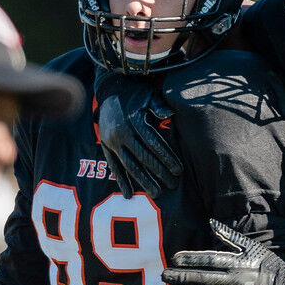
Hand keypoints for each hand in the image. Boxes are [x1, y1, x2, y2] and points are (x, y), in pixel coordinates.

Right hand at [94, 68, 182, 198]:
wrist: (110, 89)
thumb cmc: (136, 93)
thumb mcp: (148, 95)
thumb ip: (158, 106)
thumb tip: (169, 115)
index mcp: (135, 121)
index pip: (154, 144)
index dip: (167, 158)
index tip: (178, 171)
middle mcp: (122, 133)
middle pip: (143, 157)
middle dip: (159, 173)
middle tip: (172, 185)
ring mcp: (112, 141)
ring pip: (129, 165)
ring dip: (143, 181)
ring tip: (156, 193)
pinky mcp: (106, 147)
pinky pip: (114, 166)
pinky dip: (121, 181)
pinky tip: (129, 194)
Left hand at [163, 219, 284, 284]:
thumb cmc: (266, 263)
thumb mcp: (250, 247)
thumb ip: (229, 236)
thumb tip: (211, 222)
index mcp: (236, 262)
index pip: (209, 259)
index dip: (191, 259)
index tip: (174, 259)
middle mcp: (233, 279)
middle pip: (203, 278)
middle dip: (181, 277)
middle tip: (163, 276)